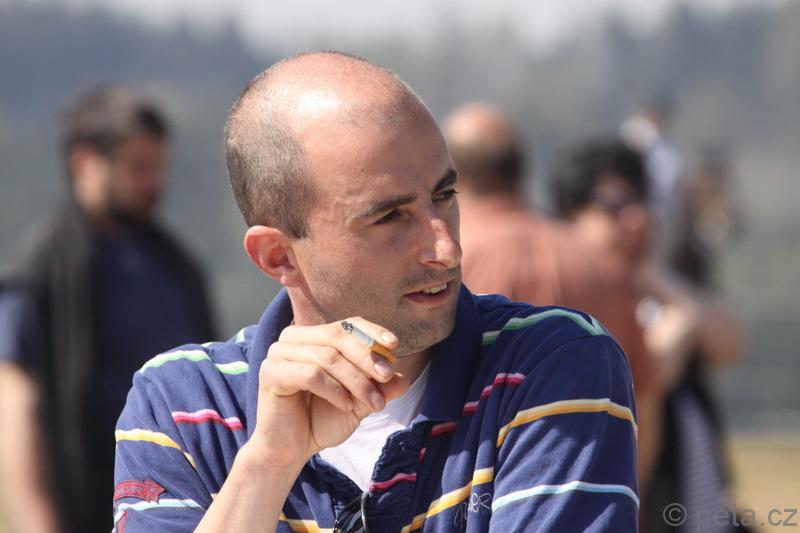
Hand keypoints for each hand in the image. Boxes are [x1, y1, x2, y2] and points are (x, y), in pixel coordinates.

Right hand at [247, 317, 409, 473]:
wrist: (291, 450)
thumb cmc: (321, 421)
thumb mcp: (359, 403)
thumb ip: (379, 389)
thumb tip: (404, 379)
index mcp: (313, 336)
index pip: (347, 325)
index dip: (372, 332)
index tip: (394, 345)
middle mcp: (293, 337)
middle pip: (338, 336)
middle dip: (367, 357)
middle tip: (387, 377)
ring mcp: (279, 352)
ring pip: (328, 357)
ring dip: (356, 380)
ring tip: (373, 403)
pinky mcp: (270, 372)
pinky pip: (310, 374)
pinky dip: (334, 389)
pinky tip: (345, 405)